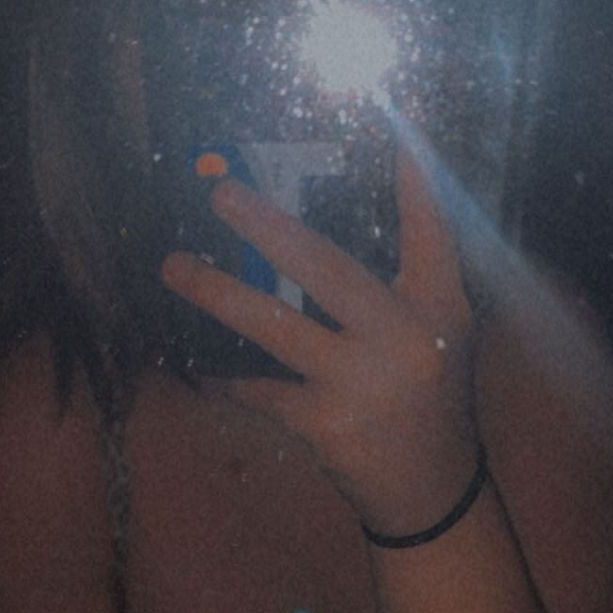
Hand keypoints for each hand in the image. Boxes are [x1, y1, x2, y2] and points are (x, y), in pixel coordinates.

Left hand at [161, 140, 478, 534]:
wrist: (432, 492)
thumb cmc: (429, 397)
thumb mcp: (439, 334)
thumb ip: (402, 282)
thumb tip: (319, 228)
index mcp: (439, 307)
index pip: (429, 228)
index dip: (412, 177)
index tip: (394, 120)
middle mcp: (405, 338)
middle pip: (327, 268)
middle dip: (268, 227)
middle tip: (220, 195)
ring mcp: (362, 383)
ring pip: (275, 327)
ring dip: (216, 294)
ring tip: (172, 266)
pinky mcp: (325, 425)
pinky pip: (259, 389)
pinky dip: (225, 375)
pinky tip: (195, 362)